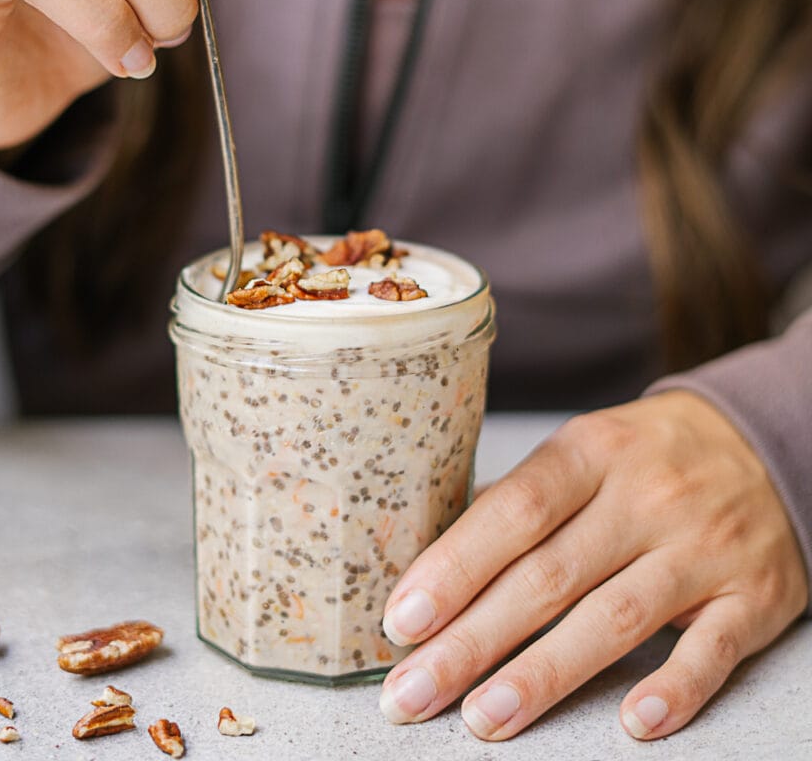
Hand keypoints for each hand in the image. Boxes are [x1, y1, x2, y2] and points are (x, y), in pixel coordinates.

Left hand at [379, 391, 807, 740]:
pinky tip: (634, 721)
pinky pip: (712, 649)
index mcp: (592, 451)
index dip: (454, 567)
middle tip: (414, 693)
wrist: (763, 443)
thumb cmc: (648, 456)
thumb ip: (522, 501)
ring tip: (485, 716)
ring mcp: (701, 548)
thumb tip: (438, 562)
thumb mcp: (586, 450)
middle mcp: (645, 496)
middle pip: (548, 575)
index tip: (402, 620)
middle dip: (472, 640)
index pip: (514, 511)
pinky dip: (675, 687)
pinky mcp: (752, 596)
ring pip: (616, 617)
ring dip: (546, 673)